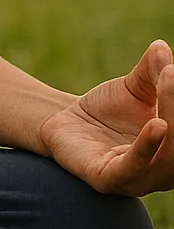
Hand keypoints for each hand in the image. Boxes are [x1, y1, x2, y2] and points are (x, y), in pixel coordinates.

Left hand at [37, 40, 173, 195]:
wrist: (65, 123)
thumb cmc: (107, 110)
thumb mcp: (134, 87)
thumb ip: (151, 71)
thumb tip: (162, 48)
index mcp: (172, 151)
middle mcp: (163, 172)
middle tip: (172, 74)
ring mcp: (137, 180)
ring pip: (166, 162)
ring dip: (173, 124)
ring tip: (168, 87)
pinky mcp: (107, 181)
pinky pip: (132, 169)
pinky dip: (147, 147)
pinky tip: (157, 125)